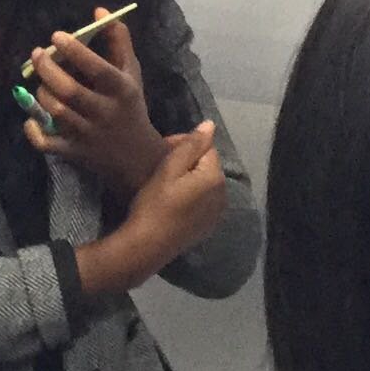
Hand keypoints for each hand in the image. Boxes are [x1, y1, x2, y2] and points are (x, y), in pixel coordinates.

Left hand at [23, 16, 165, 197]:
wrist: (138, 157)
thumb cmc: (130, 106)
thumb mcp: (131, 73)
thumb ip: (118, 40)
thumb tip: (99, 10)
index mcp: (122, 90)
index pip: (98, 69)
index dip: (76, 51)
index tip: (56, 36)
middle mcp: (105, 113)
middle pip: (70, 92)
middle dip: (48, 70)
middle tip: (36, 54)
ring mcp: (89, 135)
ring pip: (57, 113)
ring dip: (42, 93)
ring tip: (41, 82)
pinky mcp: (75, 153)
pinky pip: (47, 144)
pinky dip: (33, 131)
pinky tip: (31, 118)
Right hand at [123, 121, 226, 259]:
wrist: (147, 245)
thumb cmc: (155, 204)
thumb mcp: (169, 170)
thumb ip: (191, 145)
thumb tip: (210, 125)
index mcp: (215, 177)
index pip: (205, 147)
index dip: (184, 144)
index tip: (162, 149)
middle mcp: (223, 195)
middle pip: (207, 165)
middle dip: (187, 160)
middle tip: (161, 164)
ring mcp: (216, 213)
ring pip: (204, 183)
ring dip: (189, 178)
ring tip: (165, 182)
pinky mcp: (207, 226)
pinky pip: (202, 201)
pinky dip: (191, 195)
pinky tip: (172, 201)